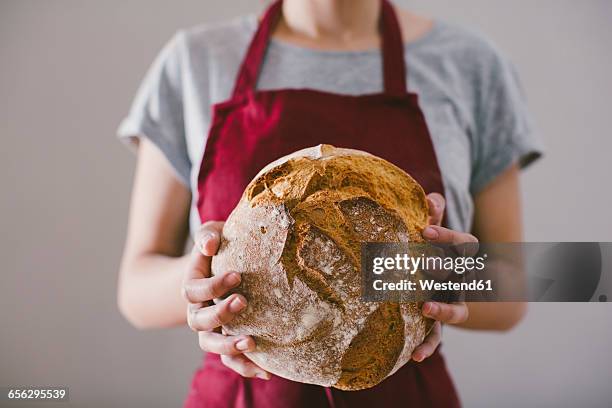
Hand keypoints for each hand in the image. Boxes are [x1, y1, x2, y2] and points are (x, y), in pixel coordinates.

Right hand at [182, 221, 270, 379]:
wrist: (222, 267)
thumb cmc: (220, 247)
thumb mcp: (213, 234)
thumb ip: (208, 236)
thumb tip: (211, 244)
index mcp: (192, 286)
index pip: (193, 290)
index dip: (213, 285)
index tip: (237, 275)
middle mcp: (197, 311)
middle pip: (198, 321)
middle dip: (220, 315)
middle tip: (243, 301)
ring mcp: (211, 330)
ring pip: (210, 344)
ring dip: (228, 346)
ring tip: (250, 343)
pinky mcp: (227, 340)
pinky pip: (230, 360)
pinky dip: (245, 366)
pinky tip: (266, 370)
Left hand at [411, 193, 473, 361]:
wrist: (446, 281)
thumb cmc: (435, 251)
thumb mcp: (434, 234)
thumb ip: (433, 216)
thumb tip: (429, 198)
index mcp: (460, 257)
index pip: (465, 244)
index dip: (448, 236)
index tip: (425, 230)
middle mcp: (461, 281)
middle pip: (459, 275)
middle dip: (442, 268)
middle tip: (424, 264)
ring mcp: (452, 303)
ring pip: (456, 311)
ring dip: (443, 312)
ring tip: (426, 309)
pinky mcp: (438, 321)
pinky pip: (436, 335)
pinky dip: (427, 346)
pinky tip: (414, 356)